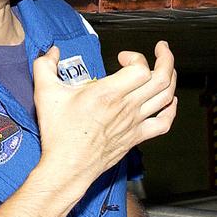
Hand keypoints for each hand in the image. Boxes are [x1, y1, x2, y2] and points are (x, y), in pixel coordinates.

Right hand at [31, 41, 177, 189]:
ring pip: (166, 97)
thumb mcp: (45, 94)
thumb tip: (51, 52)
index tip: (122, 57)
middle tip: (161, 49)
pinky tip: (170, 101)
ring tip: (167, 67)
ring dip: (171, 78)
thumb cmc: (59, 134)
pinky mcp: (136, 137)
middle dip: (166, 58)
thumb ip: (44, 66)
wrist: (67, 167)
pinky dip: (172, 110)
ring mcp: (134, 123)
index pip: (140, 69)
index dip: (136, 57)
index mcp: (108, 94)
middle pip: (161, 78)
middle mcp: (126, 107)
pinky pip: (163, 123)